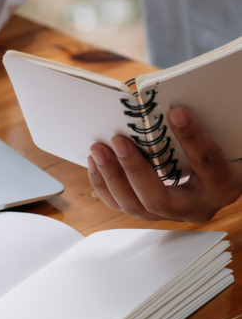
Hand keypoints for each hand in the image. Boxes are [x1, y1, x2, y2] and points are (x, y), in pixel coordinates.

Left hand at [88, 106, 241, 222]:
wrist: (216, 177)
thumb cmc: (218, 152)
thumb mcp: (217, 139)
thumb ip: (195, 127)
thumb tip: (171, 106)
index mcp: (222, 185)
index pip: (207, 163)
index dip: (191, 138)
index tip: (175, 112)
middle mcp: (197, 206)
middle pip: (160, 199)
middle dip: (134, 170)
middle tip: (118, 140)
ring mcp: (171, 213)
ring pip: (136, 207)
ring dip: (112, 177)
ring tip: (99, 149)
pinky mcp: (149, 211)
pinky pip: (121, 204)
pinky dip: (104, 184)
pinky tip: (95, 163)